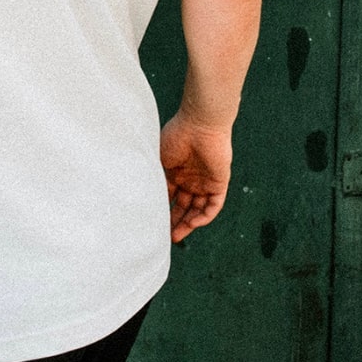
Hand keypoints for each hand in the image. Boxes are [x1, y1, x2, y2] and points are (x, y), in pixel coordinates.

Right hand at [159, 112, 232, 243]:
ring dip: (188, 223)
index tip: (154, 223)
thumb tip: (142, 195)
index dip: (163, 210)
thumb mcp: (159, 159)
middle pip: (184, 206)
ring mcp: (205, 182)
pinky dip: (204, 216)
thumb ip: (155, 177)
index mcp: (176, 171)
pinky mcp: (219, 183)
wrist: (199, 124)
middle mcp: (190, 179)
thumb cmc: (176, 136)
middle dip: (176, 222)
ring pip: (198, 209)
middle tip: (166, 237)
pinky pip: (213, 205)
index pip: (170, 196)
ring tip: (176, 235)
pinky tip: (193, 223)